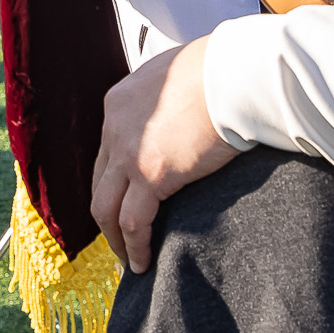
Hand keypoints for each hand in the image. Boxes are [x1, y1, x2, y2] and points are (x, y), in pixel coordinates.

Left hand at [90, 37, 240, 274]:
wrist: (233, 75)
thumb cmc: (220, 70)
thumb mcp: (176, 76)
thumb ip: (166, 99)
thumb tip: (181, 113)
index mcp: (118, 103)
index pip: (107, 150)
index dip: (115, 180)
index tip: (125, 199)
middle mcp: (113, 127)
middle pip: (99, 181)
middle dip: (108, 212)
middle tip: (120, 236)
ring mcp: (127, 152)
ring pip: (106, 207)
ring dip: (114, 237)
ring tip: (128, 258)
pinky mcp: (150, 174)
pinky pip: (133, 222)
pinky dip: (135, 246)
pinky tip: (143, 262)